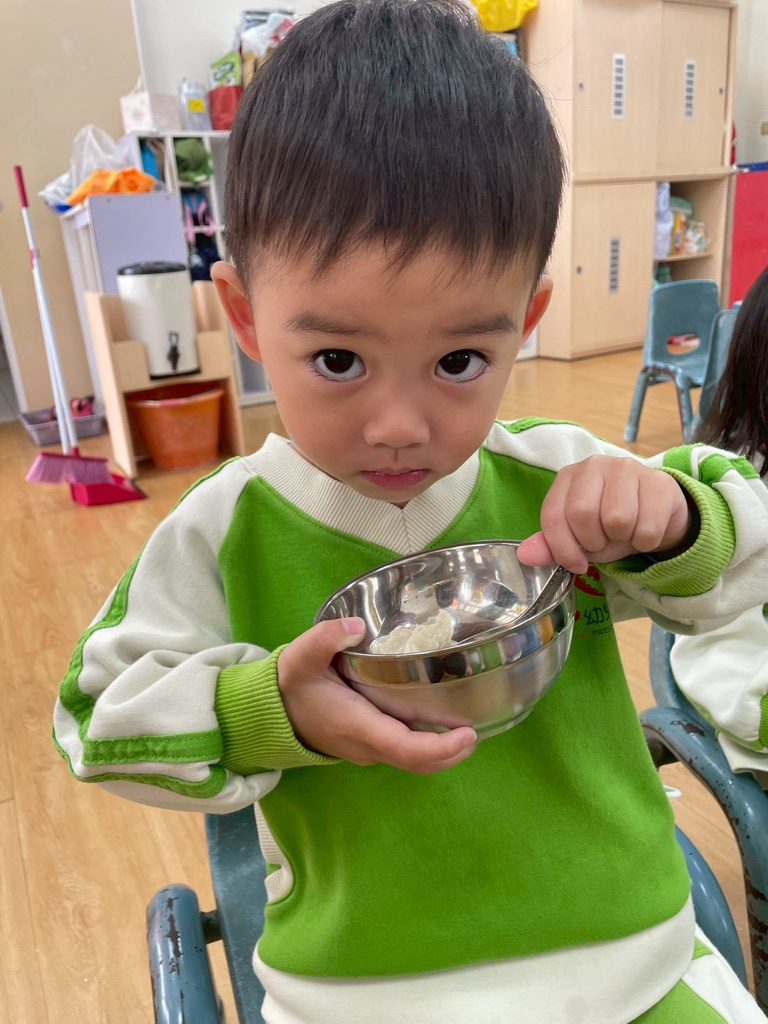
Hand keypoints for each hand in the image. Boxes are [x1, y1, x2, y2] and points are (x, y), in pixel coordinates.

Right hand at [277, 618, 477, 772]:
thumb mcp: (301, 656)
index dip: (439, 747)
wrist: (270, 713)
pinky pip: (403, 752)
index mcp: (357, 725)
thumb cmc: (290, 685)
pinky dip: (428, 746)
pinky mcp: (368, 744)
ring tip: (467, 730)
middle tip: (476, 732)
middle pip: (417, 762)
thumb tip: (357, 627)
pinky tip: (442, 725)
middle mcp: (367, 744)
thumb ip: (326, 637)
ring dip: (443, 753)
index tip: (467, 734)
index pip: (404, 747)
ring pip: (412, 761)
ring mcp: (368, 749)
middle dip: (451, 753)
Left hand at [516, 456, 691, 573]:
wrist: (657, 511)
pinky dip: (645, 541)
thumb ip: (551, 545)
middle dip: (593, 541)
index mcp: (568, 477)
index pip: (553, 515)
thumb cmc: (610, 523)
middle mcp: (594, 466)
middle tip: (603, 542)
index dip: (562, 548)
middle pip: (582, 514)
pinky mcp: (658, 481)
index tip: (577, 564)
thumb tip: (525, 556)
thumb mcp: (578, 536)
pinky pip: (647, 527)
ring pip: (617, 519)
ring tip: (624, 533)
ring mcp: (627, 469)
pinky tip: (645, 530)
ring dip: (621, 540)